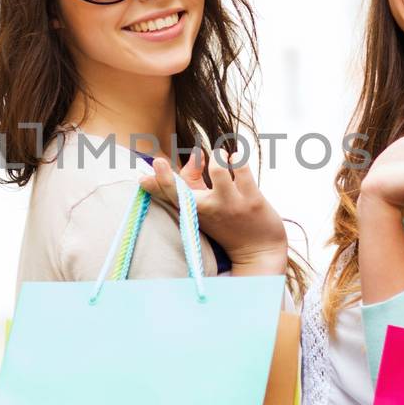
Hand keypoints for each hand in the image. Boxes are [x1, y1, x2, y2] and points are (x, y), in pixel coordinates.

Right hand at [141, 147, 287, 274]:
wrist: (258, 251)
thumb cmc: (227, 221)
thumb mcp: (203, 204)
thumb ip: (193, 178)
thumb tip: (196, 153)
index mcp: (193, 211)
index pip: (169, 196)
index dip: (156, 184)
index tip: (145, 175)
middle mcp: (207, 210)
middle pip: (180, 192)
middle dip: (164, 177)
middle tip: (158, 161)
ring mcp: (230, 205)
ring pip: (218, 170)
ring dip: (218, 156)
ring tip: (221, 155)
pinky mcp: (252, 201)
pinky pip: (242, 170)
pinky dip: (238, 158)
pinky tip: (236, 159)